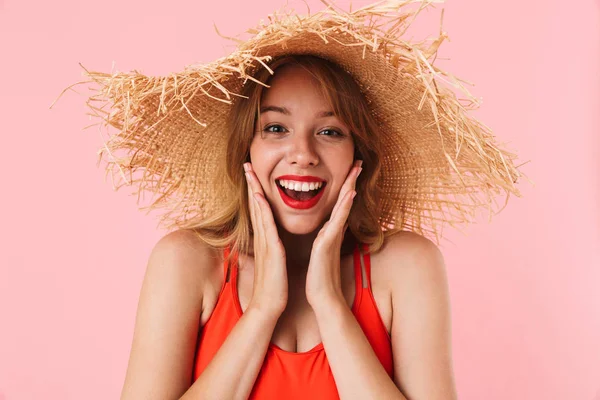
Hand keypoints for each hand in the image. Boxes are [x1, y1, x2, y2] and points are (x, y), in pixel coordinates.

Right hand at [244, 162, 287, 318]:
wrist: (268, 306)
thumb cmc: (272, 285)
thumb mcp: (272, 262)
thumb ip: (271, 249)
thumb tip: (271, 242)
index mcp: (265, 240)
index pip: (259, 210)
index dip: (255, 191)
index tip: (253, 175)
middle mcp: (262, 238)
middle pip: (255, 205)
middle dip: (251, 184)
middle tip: (247, 164)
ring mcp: (265, 243)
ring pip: (258, 211)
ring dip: (254, 190)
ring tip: (251, 172)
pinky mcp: (272, 250)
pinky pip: (266, 226)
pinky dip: (262, 210)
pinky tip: (259, 198)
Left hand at [305, 159, 362, 309]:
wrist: (322, 298)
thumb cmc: (321, 277)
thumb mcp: (323, 253)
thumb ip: (329, 239)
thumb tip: (333, 230)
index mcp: (329, 232)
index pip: (339, 204)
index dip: (345, 187)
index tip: (350, 170)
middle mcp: (333, 231)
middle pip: (345, 201)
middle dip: (351, 181)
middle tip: (358, 162)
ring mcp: (332, 236)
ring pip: (343, 207)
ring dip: (349, 188)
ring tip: (355, 171)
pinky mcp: (328, 244)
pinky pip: (337, 221)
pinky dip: (343, 207)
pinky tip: (348, 195)